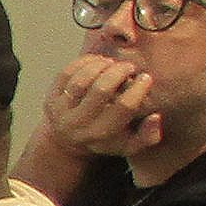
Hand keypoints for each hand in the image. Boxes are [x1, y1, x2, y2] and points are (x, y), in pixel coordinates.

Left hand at [36, 52, 159, 165]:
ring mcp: (61, 111)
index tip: (145, 78)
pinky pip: (66, 74)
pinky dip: (84, 62)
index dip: (138, 89)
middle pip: (100, 90)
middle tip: (129, 67)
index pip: (123, 107)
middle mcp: (78, 124)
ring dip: (100, 66)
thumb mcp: (129, 145)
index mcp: (101, 134)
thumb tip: (155, 116)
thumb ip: (148, 135)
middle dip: (119, 72)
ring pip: (81, 80)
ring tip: (112, 63)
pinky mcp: (50, 98)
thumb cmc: (107, 139)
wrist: (68, 142)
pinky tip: (97, 61)